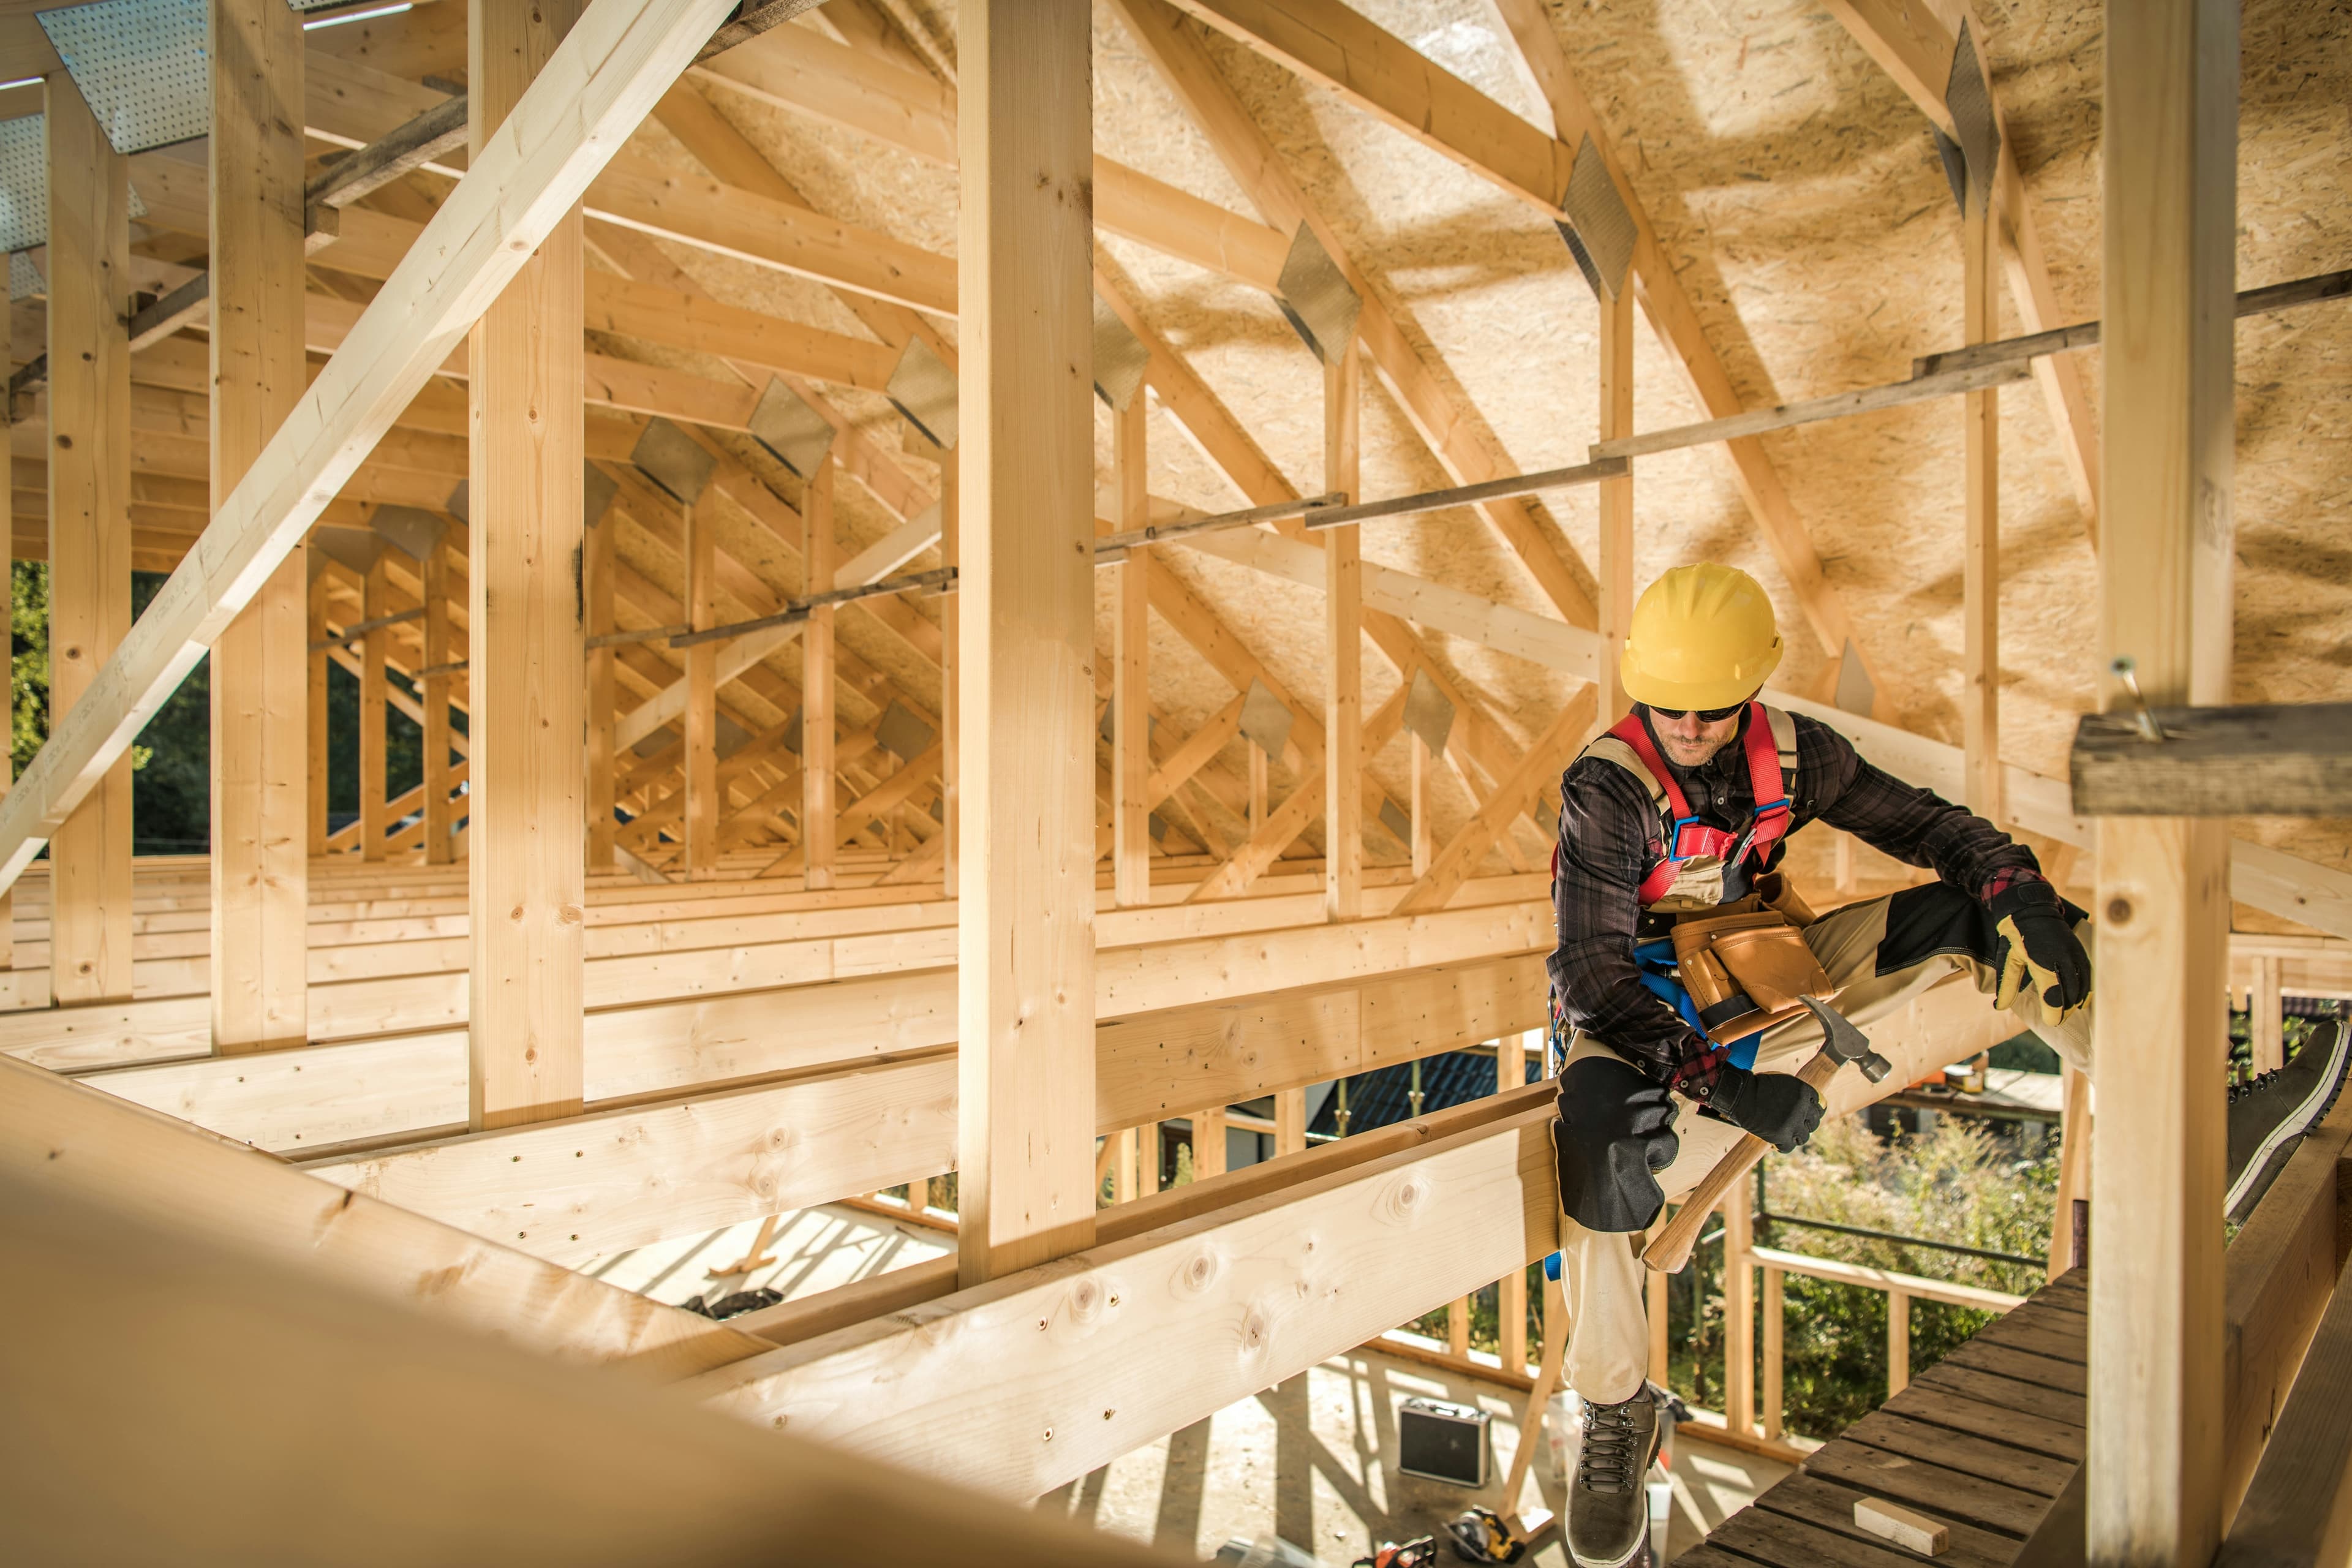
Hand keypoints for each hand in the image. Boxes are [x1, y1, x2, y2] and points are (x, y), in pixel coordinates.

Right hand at [1702, 1064, 1822, 1152]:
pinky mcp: (1781, 1136)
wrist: (1739, 1094)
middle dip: (1805, 1125)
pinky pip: (1789, 1147)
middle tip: (1794, 1126)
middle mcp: (1802, 1108)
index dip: (1812, 1112)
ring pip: (1804, 1137)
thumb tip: (1811, 1103)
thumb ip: (1798, 1092)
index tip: (1805, 1116)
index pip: (1819, 1107)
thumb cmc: (1758, 1086)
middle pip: (1814, 1123)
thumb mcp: (1783, 1081)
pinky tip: (1776, 1143)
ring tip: (1785, 1134)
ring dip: (1795, 1136)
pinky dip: (1783, 1146)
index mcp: (1804, 1091)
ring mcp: (1792, 1123)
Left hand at [1990, 885, 2091, 1011]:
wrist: (2032, 908)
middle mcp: (2062, 958)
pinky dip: (2085, 989)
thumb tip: (1999, 1007)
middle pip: (2070, 993)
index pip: (2053, 993)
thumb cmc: (2017, 936)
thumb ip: (2007, 985)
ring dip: (2076, 1001)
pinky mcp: (2081, 951)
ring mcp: (2074, 954)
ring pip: (2082, 985)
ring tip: (2066, 1010)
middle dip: (2065, 1010)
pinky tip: (2080, 998)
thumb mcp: (2009, 959)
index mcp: (2042, 962)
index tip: (2051, 1021)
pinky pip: (2088, 975)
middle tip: (2057, 1019)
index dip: (2054, 1011)